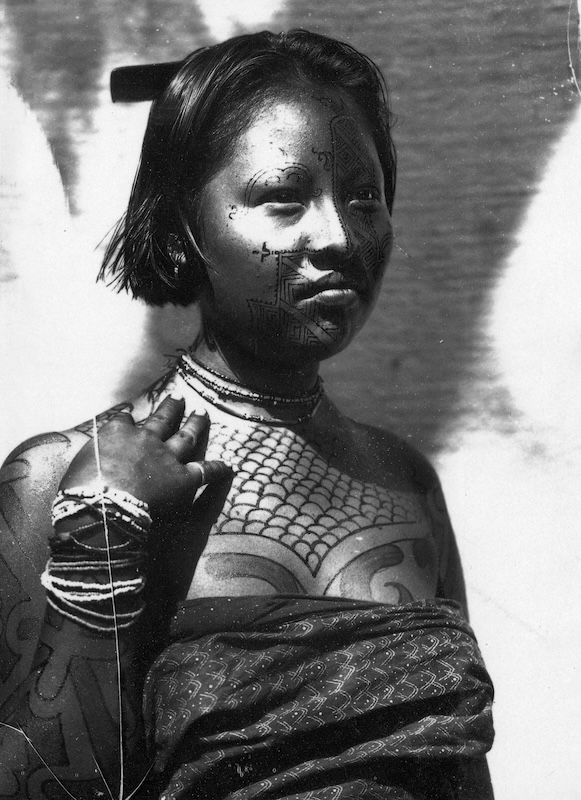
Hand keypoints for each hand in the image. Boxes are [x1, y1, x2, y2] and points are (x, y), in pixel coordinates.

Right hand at [59, 396, 230, 511]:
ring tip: (203, 413)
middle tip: (180, 397)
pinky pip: (206, 471)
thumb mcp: (78, 466)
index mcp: (117, 433)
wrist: (102, 511)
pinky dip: (218, 468)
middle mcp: (145, 439)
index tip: (133, 417)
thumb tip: (92, 462)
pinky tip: (229, 465)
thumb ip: (90, 458)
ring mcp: (167, 457)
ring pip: (187, 436)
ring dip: (197, 424)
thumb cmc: (80, 492)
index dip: (130, 420)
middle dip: (172, 407)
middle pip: (162, 418)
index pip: (125, 421)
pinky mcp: (184, 479)